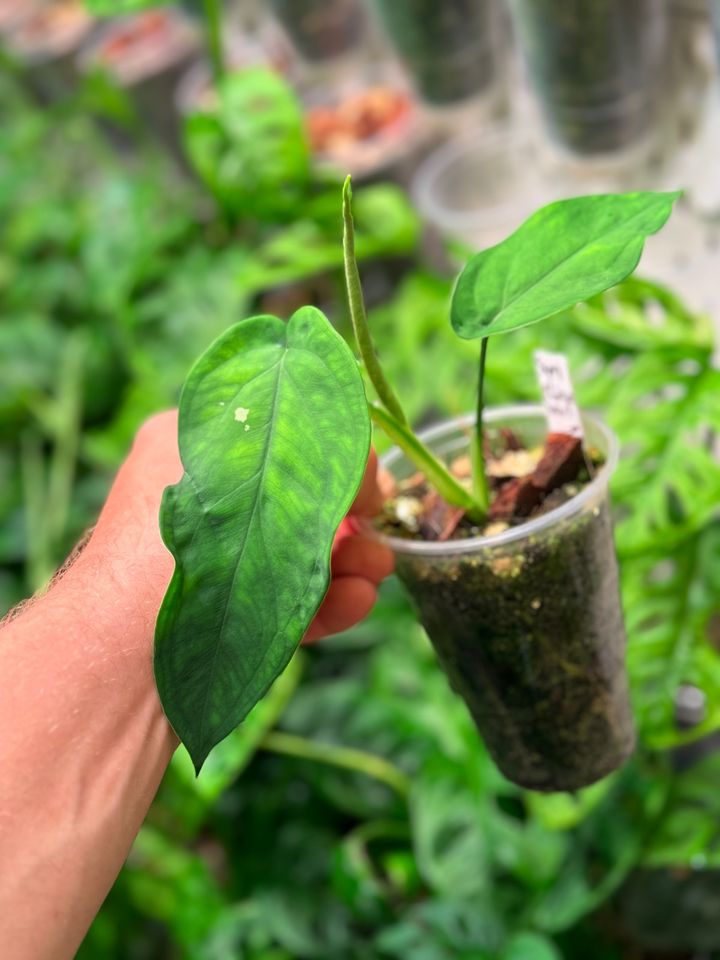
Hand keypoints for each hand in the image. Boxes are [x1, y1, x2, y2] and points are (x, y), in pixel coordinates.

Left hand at [81, 410, 392, 645]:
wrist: (122, 656)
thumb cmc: (189, 545)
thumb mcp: (263, 473)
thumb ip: (323, 457)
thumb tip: (369, 476)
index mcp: (193, 440)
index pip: (281, 431)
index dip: (335, 457)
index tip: (370, 486)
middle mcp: (201, 496)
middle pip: (296, 496)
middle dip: (349, 515)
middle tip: (381, 530)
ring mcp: (212, 559)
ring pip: (296, 551)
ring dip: (349, 559)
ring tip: (378, 570)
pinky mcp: (223, 615)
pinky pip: (284, 598)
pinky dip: (325, 598)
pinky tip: (358, 601)